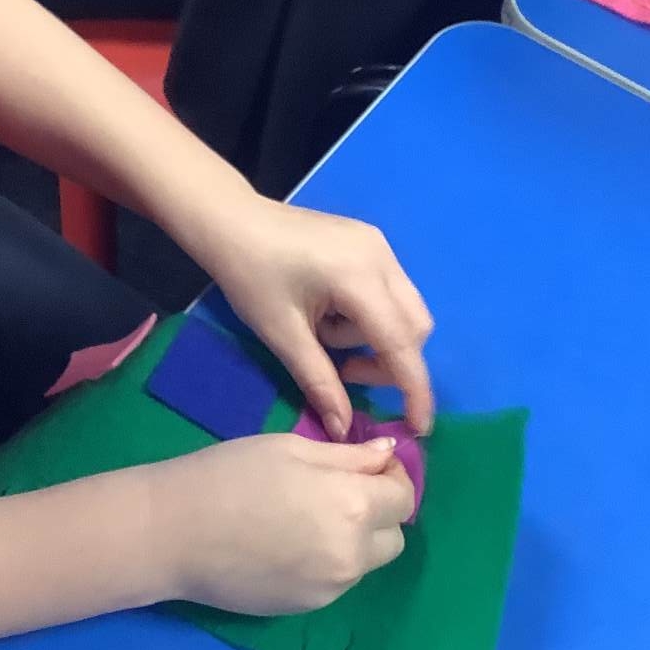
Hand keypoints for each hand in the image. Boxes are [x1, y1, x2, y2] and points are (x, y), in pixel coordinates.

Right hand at [150, 432, 414, 615]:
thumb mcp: (290, 449)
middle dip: (377, 514)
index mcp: (353, 506)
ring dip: (353, 541)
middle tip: (336, 494)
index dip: (391, 478)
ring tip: (304, 521)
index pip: (403, 498)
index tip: (366, 467)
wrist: (174, 532)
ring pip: (365, 563)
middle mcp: (353, 554)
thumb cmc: (229, 475)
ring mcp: (331, 588)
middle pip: (394, 538)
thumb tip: (388, 456)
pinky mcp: (307, 608)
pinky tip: (285, 546)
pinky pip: (335, 582)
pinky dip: (325, 563)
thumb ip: (348, 456)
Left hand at [198, 198, 434, 436]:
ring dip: (376, 338)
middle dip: (390, 362)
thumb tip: (343, 429)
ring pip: (405, 309)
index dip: (414, 389)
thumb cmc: (249, 275)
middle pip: (414, 326)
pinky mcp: (370, 242)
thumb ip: (319, 382)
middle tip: (344, 373)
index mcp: (359, 277)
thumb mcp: (282, 335)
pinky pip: (390, 290)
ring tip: (324, 334)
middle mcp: (381, 256)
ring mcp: (379, 245)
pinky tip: (331, 314)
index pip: (401, 342)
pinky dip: (371, 315)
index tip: (418, 427)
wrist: (230, 220)